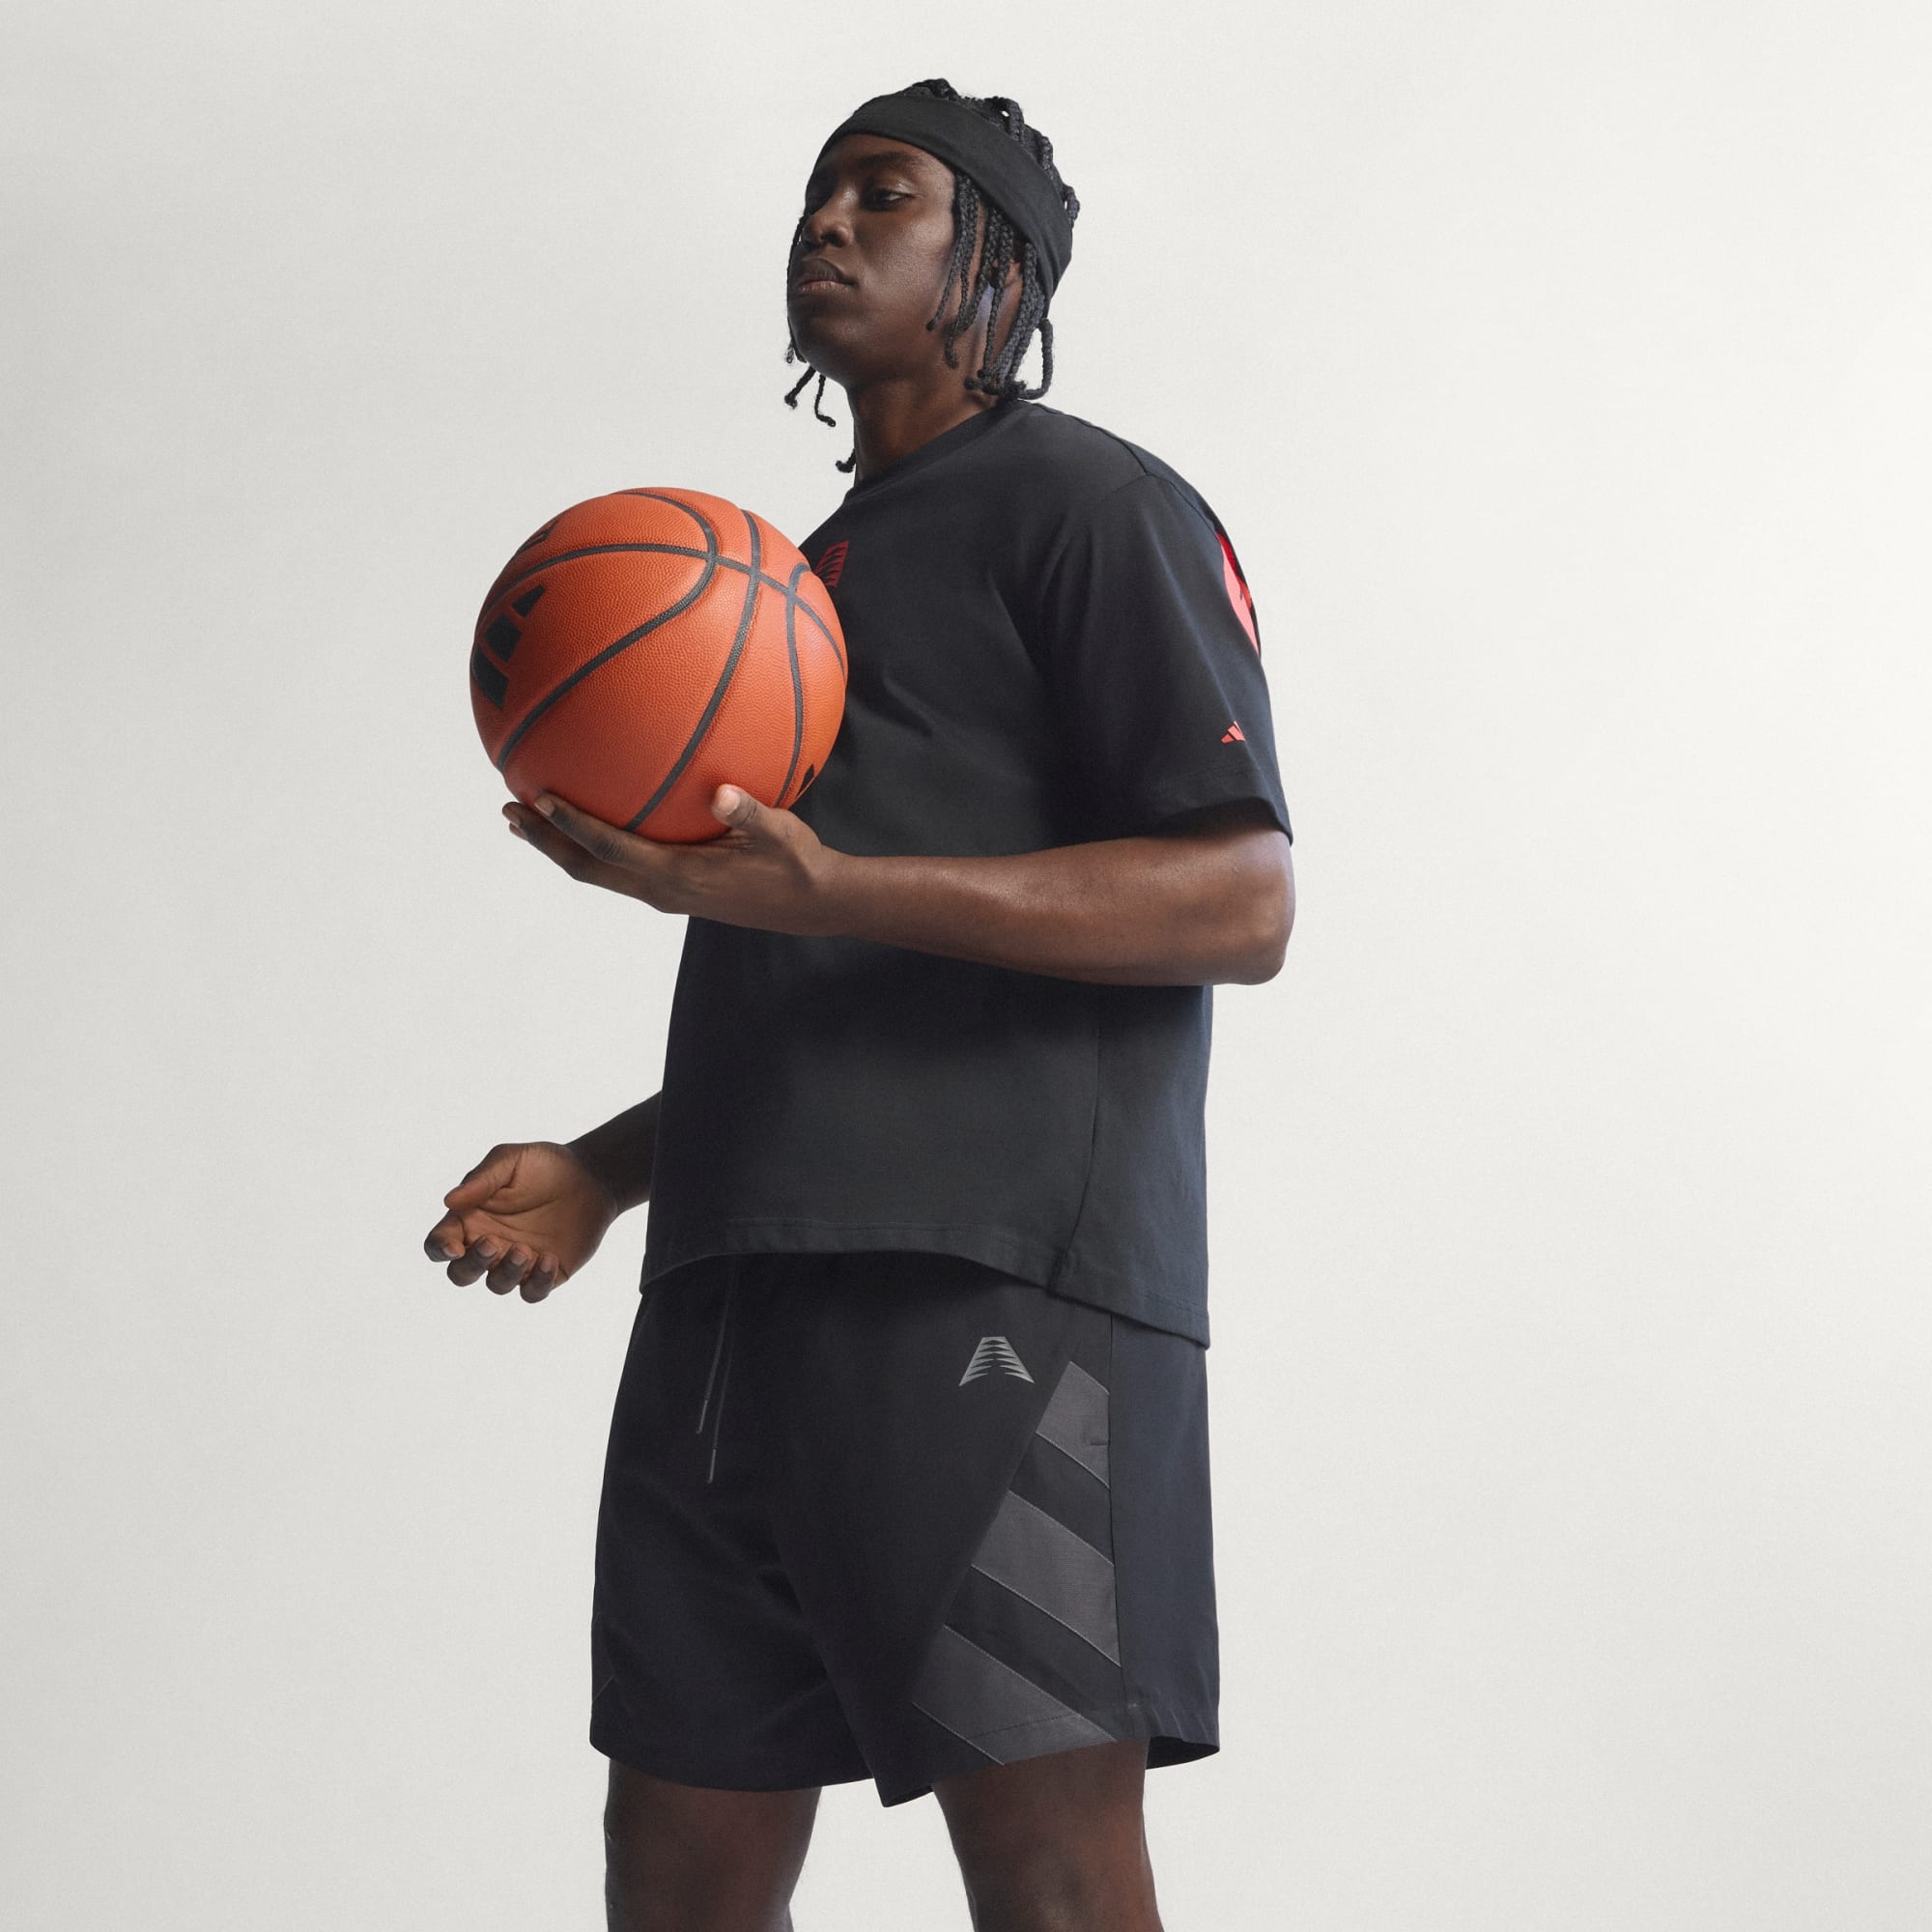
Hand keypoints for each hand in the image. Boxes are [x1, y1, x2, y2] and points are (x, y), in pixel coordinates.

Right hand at [422, 1141, 619, 1302]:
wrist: (590, 1176)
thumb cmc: (544, 1165)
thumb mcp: (510, 1160)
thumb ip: (481, 1180)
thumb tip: (449, 1201)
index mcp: (470, 1219)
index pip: (440, 1243)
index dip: (440, 1249)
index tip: (454, 1246)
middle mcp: (488, 1245)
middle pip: (462, 1273)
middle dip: (472, 1264)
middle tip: (493, 1243)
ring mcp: (516, 1263)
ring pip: (497, 1285)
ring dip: (507, 1273)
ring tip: (525, 1249)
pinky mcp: (545, 1273)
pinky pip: (532, 1292)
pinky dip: (538, 1282)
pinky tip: (549, 1259)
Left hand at [504, 785, 846, 935]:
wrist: (810, 905)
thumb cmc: (797, 864)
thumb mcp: (781, 833)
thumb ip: (751, 813)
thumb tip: (724, 793)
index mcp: (679, 875)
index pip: (610, 848)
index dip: (572, 825)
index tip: (539, 798)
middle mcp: (661, 890)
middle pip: (586, 869)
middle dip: (544, 841)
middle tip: (508, 811)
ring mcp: (663, 894)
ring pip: (596, 873)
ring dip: (559, 848)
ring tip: (526, 820)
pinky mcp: (671, 891)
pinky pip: (617, 870)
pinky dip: (589, 848)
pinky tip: (586, 822)